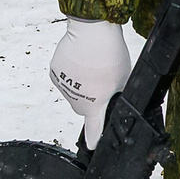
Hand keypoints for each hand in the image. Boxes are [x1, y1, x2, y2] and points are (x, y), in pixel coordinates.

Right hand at [50, 17, 132, 145]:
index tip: (92, 146)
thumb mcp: (124, 80)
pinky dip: (71, 73)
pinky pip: (64, 78)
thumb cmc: (109, 55)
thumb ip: (119, 95)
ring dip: (80, 84)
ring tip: (92, 66)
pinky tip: (80, 61)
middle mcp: (76, 100)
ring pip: (73, 91)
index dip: (94, 138)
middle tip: (101, 82)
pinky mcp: (55, 73)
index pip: (94, 128)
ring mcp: (63, 87)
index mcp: (95, 105)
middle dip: (91, 99)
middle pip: (83, 107)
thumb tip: (120, 101)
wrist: (90, 32)